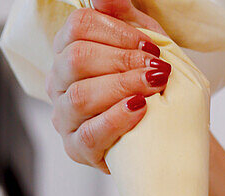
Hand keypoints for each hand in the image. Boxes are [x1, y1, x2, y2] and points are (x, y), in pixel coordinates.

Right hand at [46, 1, 169, 172]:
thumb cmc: (149, 90)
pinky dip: (116, 119)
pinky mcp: (77, 149)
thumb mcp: (140, 49)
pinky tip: (139, 109)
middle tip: (157, 69)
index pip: (78, 27)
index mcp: (68, 52)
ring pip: (80, 96)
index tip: (149, 46)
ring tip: (153, 87)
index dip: (116, 31)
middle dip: (122, 61)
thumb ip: (123, 18)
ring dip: (121, 87)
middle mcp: (59, 83)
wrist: (165, 140)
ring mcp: (64, 117)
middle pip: (77, 59)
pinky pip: (89, 133)